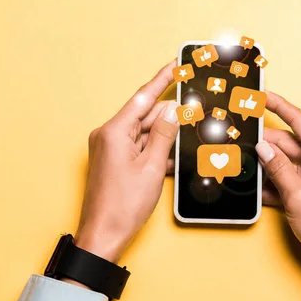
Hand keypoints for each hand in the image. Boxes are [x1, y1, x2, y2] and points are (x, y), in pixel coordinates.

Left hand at [75, 60, 179, 263]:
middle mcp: (109, 136)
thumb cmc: (122, 206)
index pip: (144, 97)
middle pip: (147, 116)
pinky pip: (140, 148)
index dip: (163, 80)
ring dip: (166, 137)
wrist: (104, 236)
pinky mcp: (116, 162)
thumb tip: (174, 110)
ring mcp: (112, 150)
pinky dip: (157, 151)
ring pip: (146, 134)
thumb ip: (165, 134)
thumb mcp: (151, 167)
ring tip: (189, 136)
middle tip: (196, 110)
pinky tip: (174, 157)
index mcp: (114, 131)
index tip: (177, 65)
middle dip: (171, 116)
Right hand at [256, 91, 300, 299]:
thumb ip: (278, 169)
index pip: (299, 120)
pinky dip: (274, 184)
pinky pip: (289, 181)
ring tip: (242, 164)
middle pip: (289, 143)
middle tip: (240, 140)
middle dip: (265, 142)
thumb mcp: (297, 195)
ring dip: (267, 166)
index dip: (279, 105)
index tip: (261, 95)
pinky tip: (256, 189)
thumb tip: (263, 148)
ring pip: (286, 163)